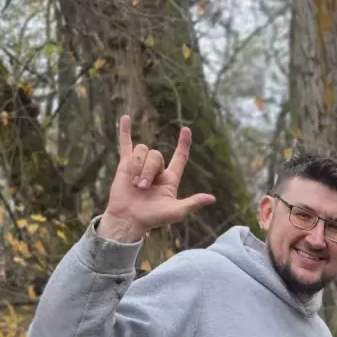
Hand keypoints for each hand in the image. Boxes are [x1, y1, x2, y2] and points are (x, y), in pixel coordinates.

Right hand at [97, 114, 216, 242]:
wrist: (128, 219)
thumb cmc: (153, 218)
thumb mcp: (176, 212)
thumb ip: (193, 203)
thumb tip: (212, 199)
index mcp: (170, 179)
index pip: (179, 157)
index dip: (183, 144)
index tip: (186, 129)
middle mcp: (156, 170)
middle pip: (156, 155)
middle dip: (148, 170)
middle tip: (142, 188)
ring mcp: (141, 165)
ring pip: (142, 150)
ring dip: (137, 167)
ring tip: (133, 184)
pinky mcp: (125, 164)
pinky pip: (126, 144)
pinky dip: (124, 131)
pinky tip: (125, 118)